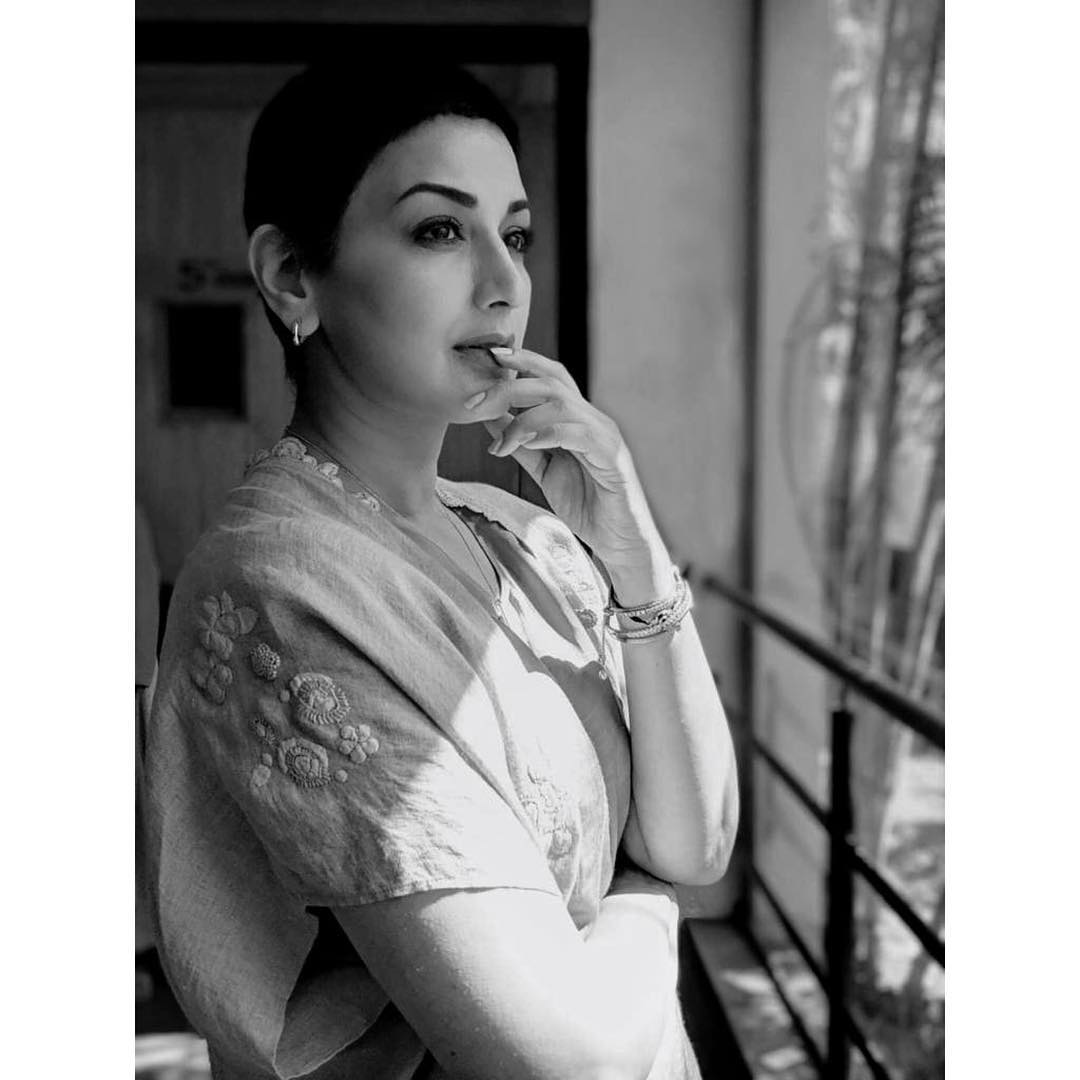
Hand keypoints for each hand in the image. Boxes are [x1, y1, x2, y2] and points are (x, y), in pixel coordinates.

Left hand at [476, 349, 668, 577]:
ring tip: (501, 443)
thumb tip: (489, 419)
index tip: (490, 357)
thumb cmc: (588, 506)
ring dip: (522, 419)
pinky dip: (546, 434)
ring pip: (561, 404)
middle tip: (475, 404)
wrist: (620, 542)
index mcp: (579, 419)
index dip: (523, 361)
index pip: (552, 376)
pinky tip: (526, 445)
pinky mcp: (611, 456)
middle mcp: (594, 419)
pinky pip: (576, 432)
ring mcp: (604, 435)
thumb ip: (521, 444)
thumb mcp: (545, 470)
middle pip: (551, 382)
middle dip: (509, 387)